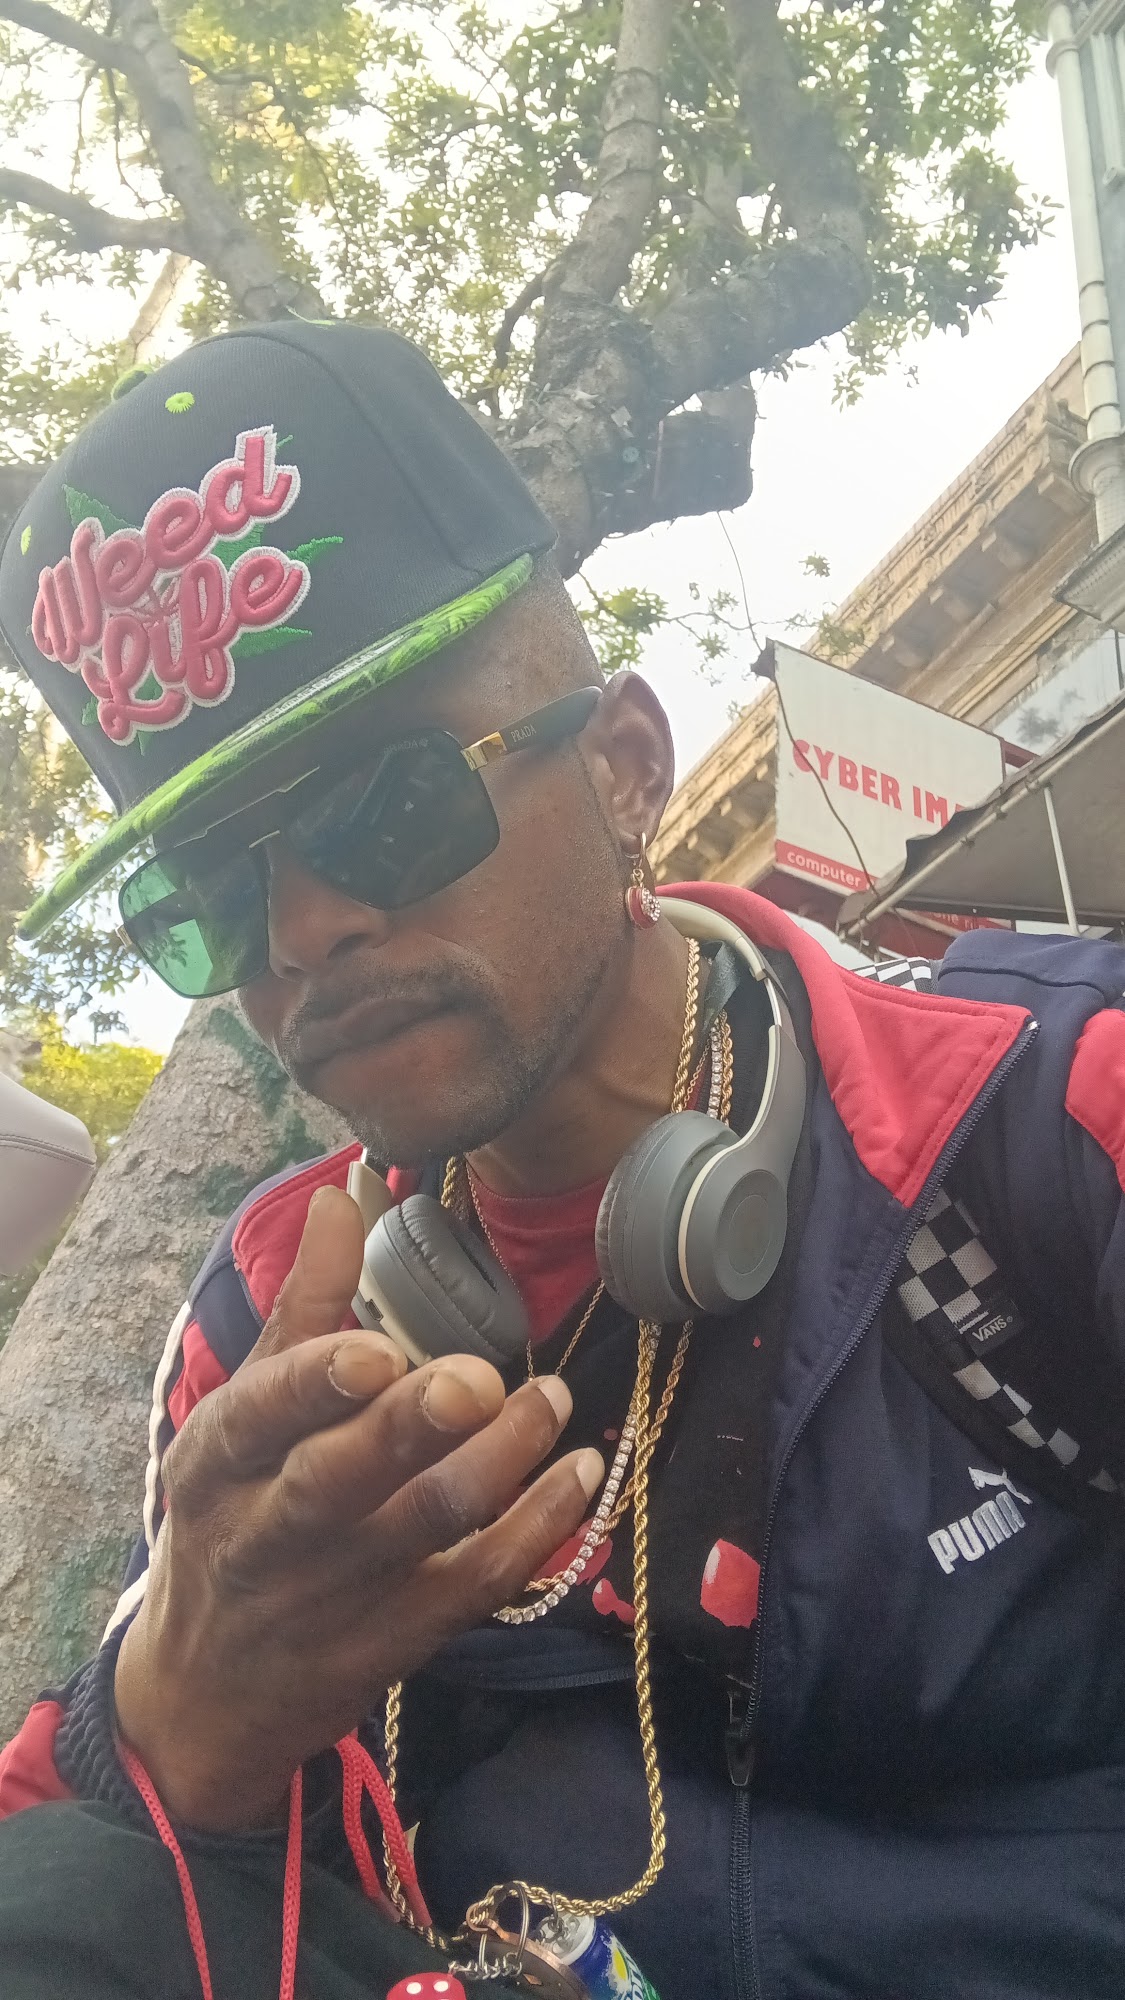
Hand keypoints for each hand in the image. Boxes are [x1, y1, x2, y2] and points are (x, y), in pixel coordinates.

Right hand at [114, 1185, 601, 1830]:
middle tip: (481, 1378)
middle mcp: (267, 1530)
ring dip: (500, 1460)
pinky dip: (535, 1529)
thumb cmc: (230, 1518)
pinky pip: (476, 1584)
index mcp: (217, 1459)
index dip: (318, 1385)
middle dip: (412, 1427)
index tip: (379, 1351)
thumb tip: (338, 1195)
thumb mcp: (240, 1416)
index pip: (259, 1416)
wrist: (202, 1694)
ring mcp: (334, 1593)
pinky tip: (580, 1475)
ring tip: (552, 1401)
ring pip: (424, 1526)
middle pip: (339, 1480)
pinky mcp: (396, 1640)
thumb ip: (301, 1307)